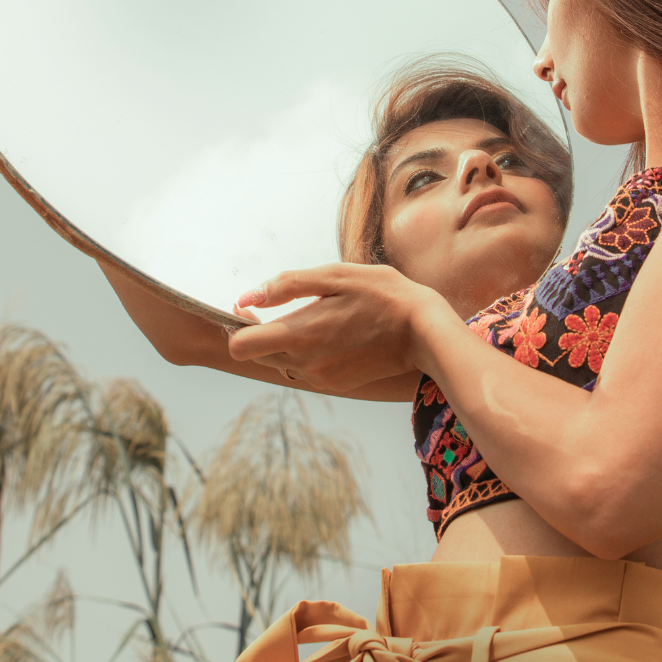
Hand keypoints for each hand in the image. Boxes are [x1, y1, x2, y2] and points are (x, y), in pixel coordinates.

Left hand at [228, 263, 450, 391]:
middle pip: (256, 355)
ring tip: (315, 319)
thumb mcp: (336, 276)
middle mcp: (305, 363)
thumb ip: (287, 286)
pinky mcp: (337, 385)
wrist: (424, 331)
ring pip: (281, 364)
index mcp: (300, 333)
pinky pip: (305, 371)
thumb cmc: (382, 294)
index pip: (239, 346)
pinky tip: (332, 334)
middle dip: (260, 333)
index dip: (237, 326)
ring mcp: (321, 378)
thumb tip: (246, 298)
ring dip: (285, 344)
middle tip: (282, 308)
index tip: (249, 310)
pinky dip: (307, 354)